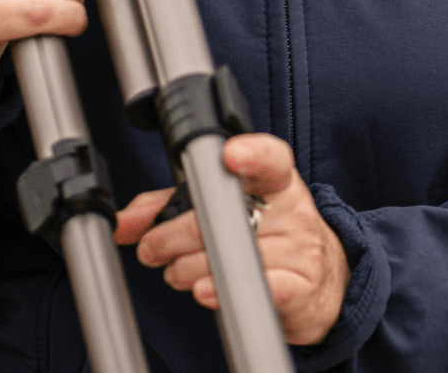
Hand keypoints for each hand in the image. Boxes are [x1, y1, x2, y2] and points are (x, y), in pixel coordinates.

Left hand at [115, 134, 348, 346]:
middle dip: (176, 235)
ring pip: (234, 257)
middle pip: (229, 218)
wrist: (322, 282)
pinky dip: (224, 292)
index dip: (251, 155)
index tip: (229, 157)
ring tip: (178, 272)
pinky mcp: (300, 289)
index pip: (270, 159)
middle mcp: (292, 210)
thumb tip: (125, 221)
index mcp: (276, 181)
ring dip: (189, 269)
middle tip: (153, 247)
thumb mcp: (226, 209)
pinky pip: (262, 288)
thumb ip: (171, 206)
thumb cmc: (268, 235)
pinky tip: (205, 291)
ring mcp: (300, 250)